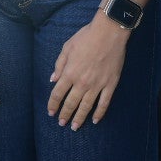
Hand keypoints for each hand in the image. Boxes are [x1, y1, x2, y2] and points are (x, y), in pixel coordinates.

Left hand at [47, 12, 129, 126]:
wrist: (108, 33)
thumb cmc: (86, 37)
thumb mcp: (67, 47)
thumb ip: (59, 65)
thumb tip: (53, 80)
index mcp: (70, 72)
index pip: (58, 93)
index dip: (53, 104)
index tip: (50, 112)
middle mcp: (82, 82)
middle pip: (71, 103)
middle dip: (64, 114)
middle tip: (61, 123)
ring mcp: (97, 85)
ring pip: (86, 106)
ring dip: (79, 118)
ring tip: (74, 126)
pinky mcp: (110, 84)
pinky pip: (104, 103)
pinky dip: (99, 113)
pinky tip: (95, 120)